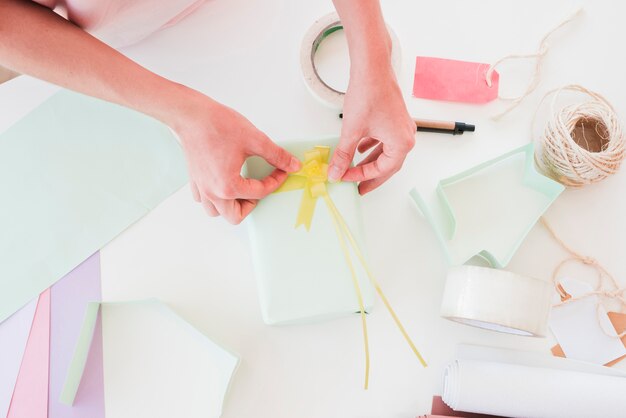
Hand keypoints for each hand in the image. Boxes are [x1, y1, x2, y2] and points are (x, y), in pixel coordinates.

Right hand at [172, 93, 300, 223]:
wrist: (192, 115)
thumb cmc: (217, 125)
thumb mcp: (255, 140)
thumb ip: (277, 156)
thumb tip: (292, 165)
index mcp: (228, 186)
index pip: (260, 193)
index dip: (276, 181)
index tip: (281, 171)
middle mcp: (212, 192)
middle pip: (236, 215)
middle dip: (252, 203)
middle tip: (260, 186)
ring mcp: (201, 187)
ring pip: (217, 212)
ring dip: (231, 205)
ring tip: (243, 188)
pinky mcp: (195, 180)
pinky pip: (204, 200)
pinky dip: (216, 197)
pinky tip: (225, 182)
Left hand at [327, 64, 415, 194]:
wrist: (372, 67)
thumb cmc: (368, 94)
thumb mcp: (351, 131)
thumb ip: (343, 155)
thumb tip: (335, 173)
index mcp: (401, 144)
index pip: (381, 170)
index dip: (361, 176)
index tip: (344, 178)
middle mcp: (407, 136)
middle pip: (389, 165)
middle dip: (371, 176)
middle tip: (358, 188)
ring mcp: (402, 127)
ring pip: (387, 153)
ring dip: (371, 162)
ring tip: (356, 170)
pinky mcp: (395, 118)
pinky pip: (386, 140)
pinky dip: (373, 147)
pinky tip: (360, 148)